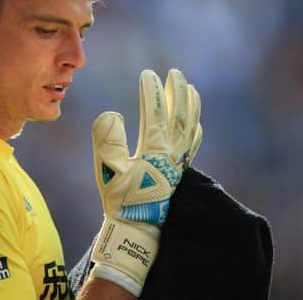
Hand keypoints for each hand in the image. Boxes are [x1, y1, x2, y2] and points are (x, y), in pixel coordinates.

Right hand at [90, 69, 201, 295]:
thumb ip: (107, 141)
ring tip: (190, 88)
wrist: (138, 229)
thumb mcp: (108, 171)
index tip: (147, 74)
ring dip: (190, 107)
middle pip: (179, 116)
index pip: (156, 114)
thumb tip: (111, 114)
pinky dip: (195, 131)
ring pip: (190, 128)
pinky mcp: (179, 173)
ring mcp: (178, 163)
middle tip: (174, 72)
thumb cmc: (121, 200)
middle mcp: (172, 155)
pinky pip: (192, 146)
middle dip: (177, 92)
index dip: (152, 92)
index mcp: (155, 151)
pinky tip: (195, 123)